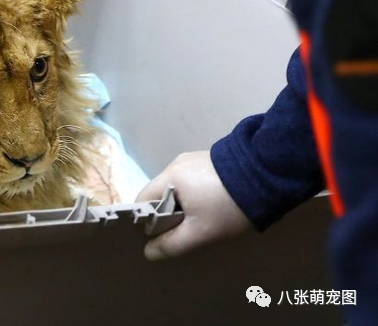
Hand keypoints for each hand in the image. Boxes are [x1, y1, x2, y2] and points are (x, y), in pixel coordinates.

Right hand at [136, 151, 252, 260]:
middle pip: (160, 193)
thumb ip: (172, 244)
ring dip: (181, 204)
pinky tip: (210, 205)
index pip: (143, 198)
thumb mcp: (200, 231)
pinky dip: (194, 194)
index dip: (145, 219)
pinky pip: (191, 180)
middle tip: (180, 232)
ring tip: (198, 220)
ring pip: (176, 188)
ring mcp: (193, 159)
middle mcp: (177, 163)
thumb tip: (148, 252)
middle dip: (165, 213)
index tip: (157, 235)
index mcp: (170, 176)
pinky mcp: (209, 159)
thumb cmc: (228, 206)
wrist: (269, 176)